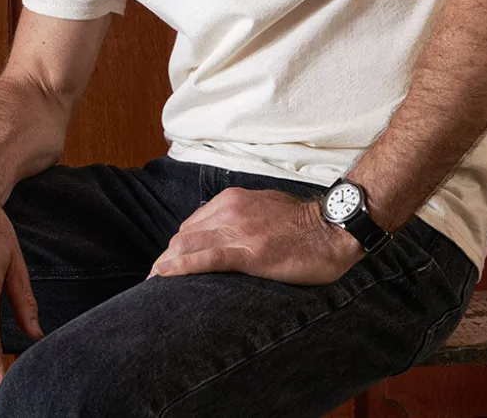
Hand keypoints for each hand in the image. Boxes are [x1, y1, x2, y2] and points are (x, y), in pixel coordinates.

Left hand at [146, 187, 365, 285]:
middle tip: (155, 280)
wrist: (332, 228)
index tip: (168, 263)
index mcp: (232, 200)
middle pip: (184, 235)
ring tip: (153, 286)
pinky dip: (180, 267)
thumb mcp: (265, 207)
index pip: (193, 224)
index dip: (177, 246)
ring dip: (166, 265)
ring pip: (187, 246)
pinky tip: (163, 277)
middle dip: (166, 257)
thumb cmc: (304, 222)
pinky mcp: (249, 252)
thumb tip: (224, 232)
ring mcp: (238, 230)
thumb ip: (242, 216)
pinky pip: (205, 259)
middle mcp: (230, 210)